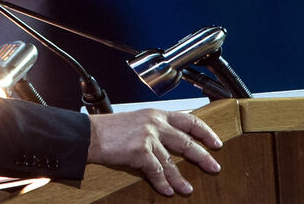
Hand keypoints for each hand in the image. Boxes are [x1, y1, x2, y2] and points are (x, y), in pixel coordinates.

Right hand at [87, 109, 222, 195]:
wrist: (89, 134)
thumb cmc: (108, 130)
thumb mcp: (136, 121)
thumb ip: (154, 128)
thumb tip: (170, 142)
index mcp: (155, 114)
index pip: (188, 120)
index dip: (205, 132)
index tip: (215, 142)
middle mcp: (154, 123)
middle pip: (186, 141)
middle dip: (202, 156)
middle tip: (214, 167)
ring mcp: (148, 137)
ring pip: (171, 161)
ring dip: (180, 178)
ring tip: (187, 189)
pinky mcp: (140, 151)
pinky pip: (156, 171)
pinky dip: (163, 183)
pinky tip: (167, 190)